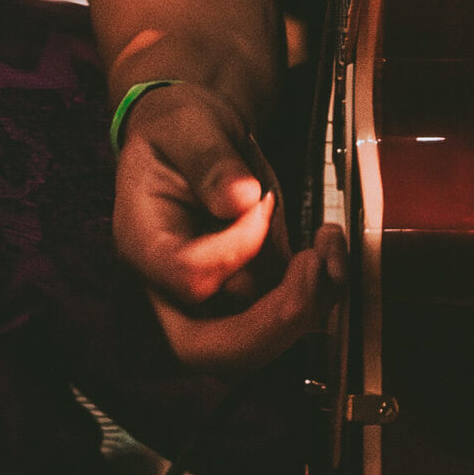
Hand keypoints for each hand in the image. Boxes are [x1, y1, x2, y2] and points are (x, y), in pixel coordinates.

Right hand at [112, 81, 341, 367]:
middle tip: (312, 268)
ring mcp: (213, 300)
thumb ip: (209, 159)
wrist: (196, 139)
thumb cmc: (182, 131)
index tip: (260, 201)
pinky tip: (329, 243)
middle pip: (209, 349)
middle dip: (273, 323)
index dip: (235, 250)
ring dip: (310, 303)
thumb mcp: (188, 125)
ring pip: (259, 342)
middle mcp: (171, 287)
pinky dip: (322, 290)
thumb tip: (242, 199)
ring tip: (329, 242)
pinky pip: (288, 318)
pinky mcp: (251, 296)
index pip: (188, 277)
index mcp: (144, 244)